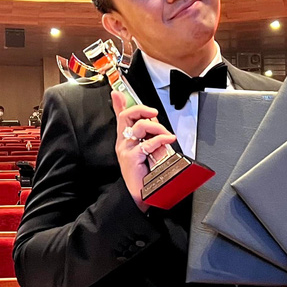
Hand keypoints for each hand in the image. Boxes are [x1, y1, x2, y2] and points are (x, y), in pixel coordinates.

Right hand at [111, 91, 176, 212]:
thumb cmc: (144, 172)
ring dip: (156, 127)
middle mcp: (123, 142)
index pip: (122, 115)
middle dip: (141, 110)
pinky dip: (160, 140)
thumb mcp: (148, 149)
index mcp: (126, 138)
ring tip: (166, 134)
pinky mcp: (131, 158)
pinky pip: (146, 144)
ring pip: (138, 127)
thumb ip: (150, 135)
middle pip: (127, 116)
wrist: (140, 194)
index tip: (119, 93)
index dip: (120, 103)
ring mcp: (126, 149)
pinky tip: (168, 140)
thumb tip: (154, 122)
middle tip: (153, 112)